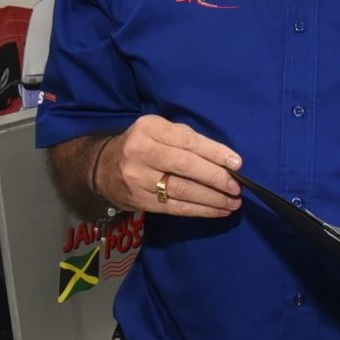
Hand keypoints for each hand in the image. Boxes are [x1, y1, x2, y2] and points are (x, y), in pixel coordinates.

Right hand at [98, 114, 241, 218]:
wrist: (102, 168)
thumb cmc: (143, 144)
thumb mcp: (159, 131)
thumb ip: (188, 140)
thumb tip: (225, 159)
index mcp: (150, 129)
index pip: (187, 142)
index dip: (214, 153)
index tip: (237, 163)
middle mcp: (141, 152)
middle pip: (184, 167)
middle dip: (215, 178)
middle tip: (236, 187)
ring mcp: (138, 179)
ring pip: (181, 191)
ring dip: (212, 199)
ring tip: (233, 203)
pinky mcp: (140, 201)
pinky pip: (175, 208)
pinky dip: (200, 210)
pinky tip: (218, 210)